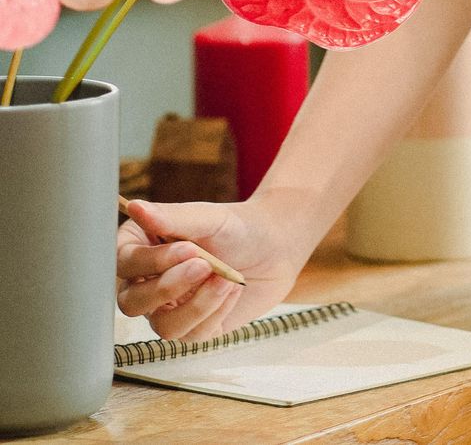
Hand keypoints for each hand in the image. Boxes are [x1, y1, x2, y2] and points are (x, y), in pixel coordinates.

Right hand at [117, 194, 305, 342]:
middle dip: (168, 287)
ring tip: (226, 277)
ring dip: (198, 303)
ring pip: (162, 327)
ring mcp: (169, 309)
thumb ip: (171, 217)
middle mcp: (149, 283)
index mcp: (143, 248)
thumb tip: (133, 207)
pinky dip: (216, 310)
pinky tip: (232, 289)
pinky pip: (192, 335)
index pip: (122, 263)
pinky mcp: (194, 329)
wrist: (276, 246)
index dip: (150, 262)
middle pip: (132, 303)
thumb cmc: (237, 227)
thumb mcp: (208, 218)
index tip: (187, 248)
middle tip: (204, 264)